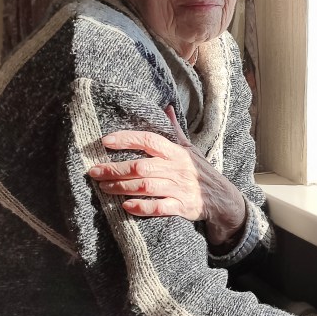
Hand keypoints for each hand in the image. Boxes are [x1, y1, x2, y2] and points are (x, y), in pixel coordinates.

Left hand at [89, 106, 246, 243]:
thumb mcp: (190, 148)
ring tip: (104, 187)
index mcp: (177, 152)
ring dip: (122, 187)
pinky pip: (159, 208)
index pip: (149, 141)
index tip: (105, 141)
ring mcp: (179, 188)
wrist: (222, 198)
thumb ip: (174, 130)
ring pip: (146, 187)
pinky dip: (142, 207)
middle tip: (94, 171)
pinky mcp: (181, 207)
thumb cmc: (201, 171)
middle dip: (115, 169)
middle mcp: (177, 168)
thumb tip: (167, 107)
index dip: (127, 139)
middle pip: (141, 166)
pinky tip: (126, 206)